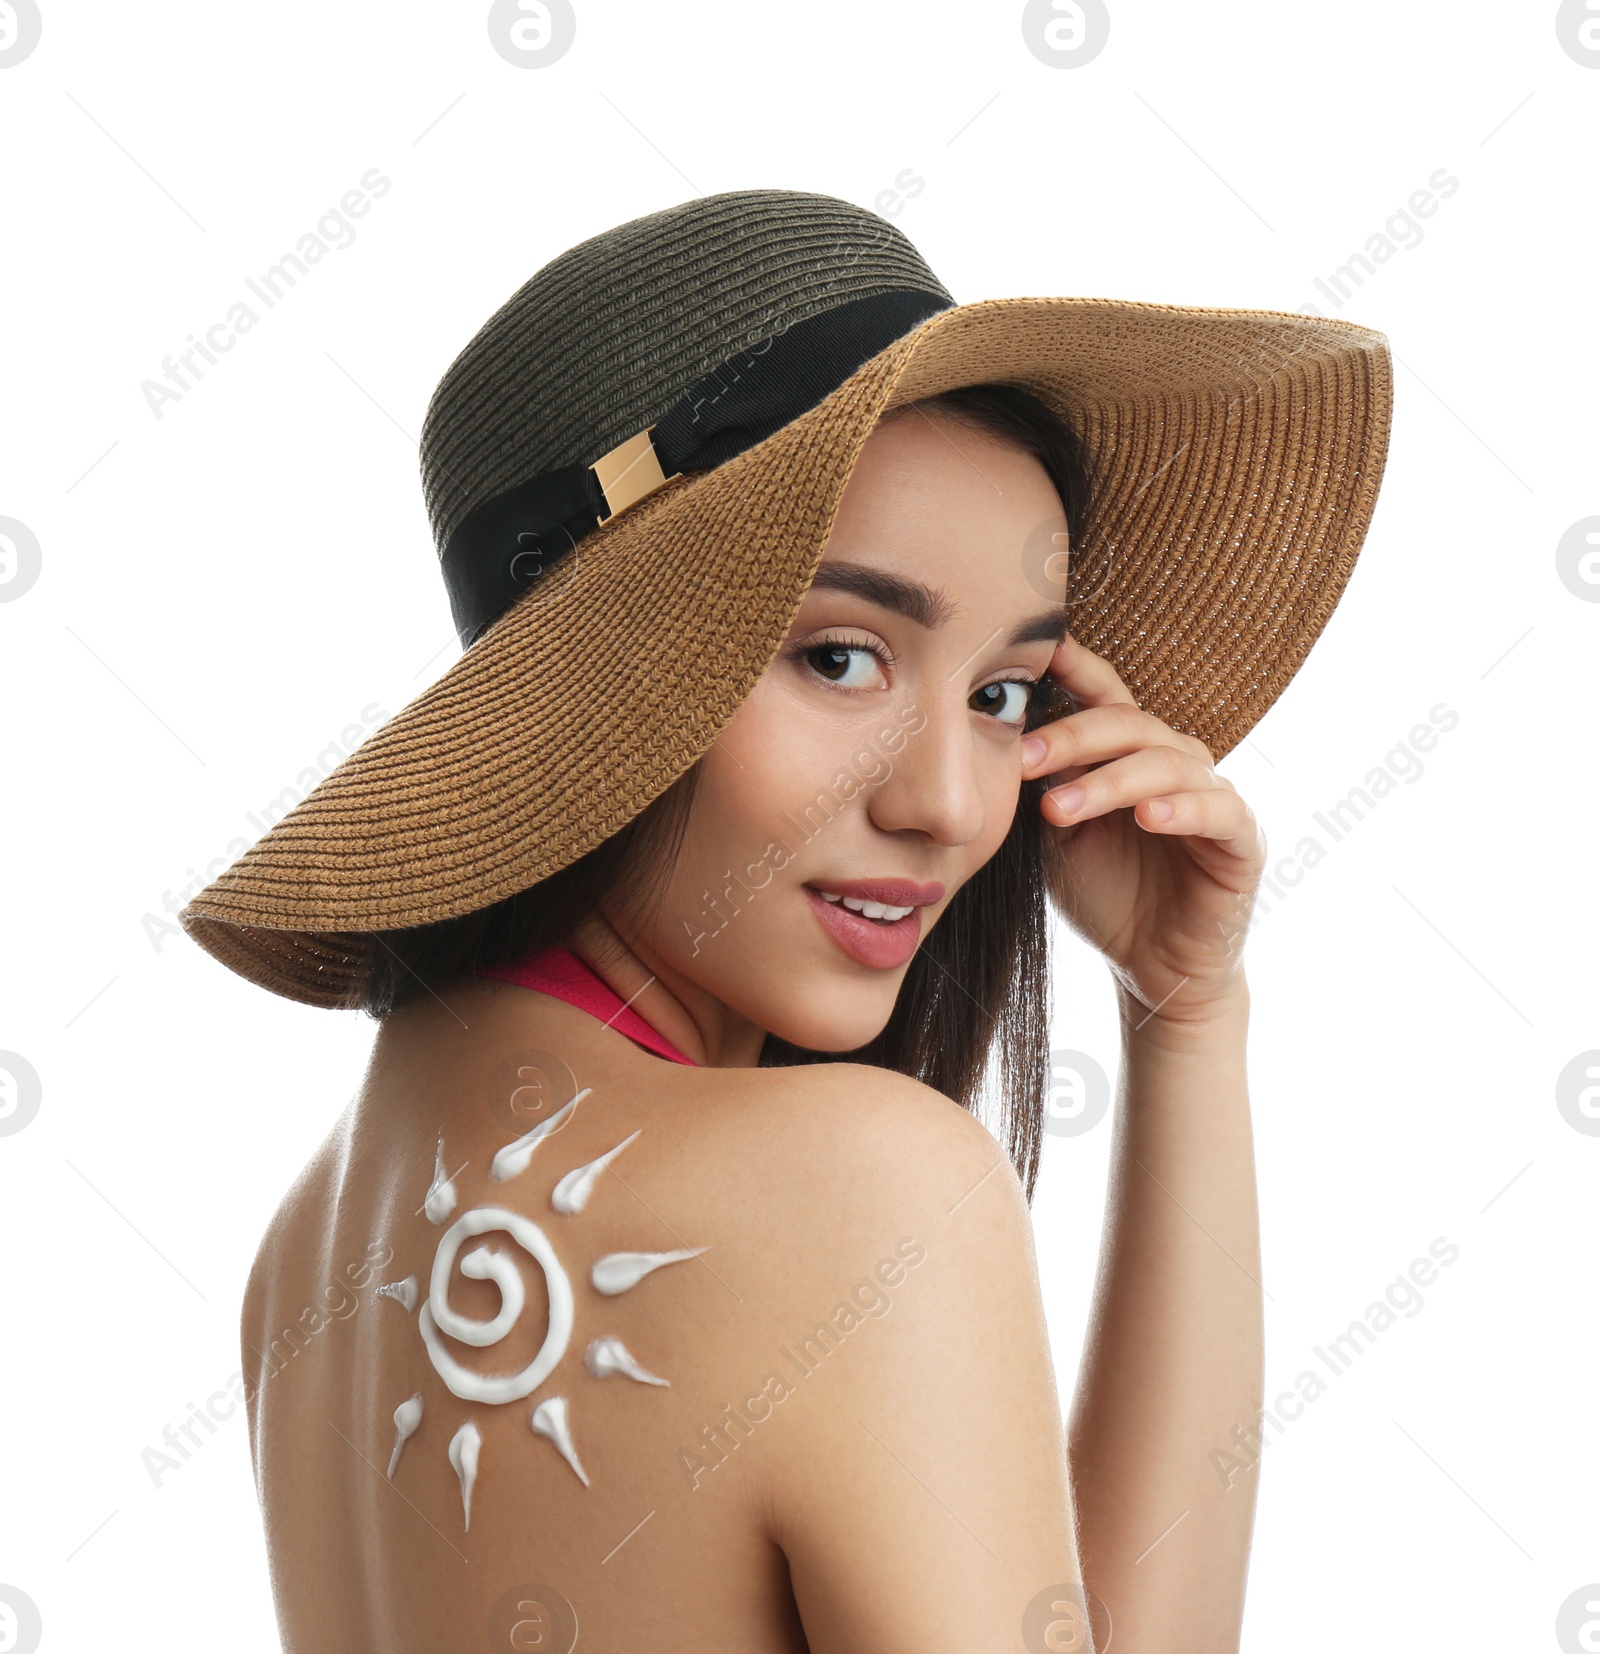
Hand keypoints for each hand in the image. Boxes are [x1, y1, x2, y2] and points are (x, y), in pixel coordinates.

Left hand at [1021, 633, 1265, 1026]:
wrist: (1151, 970)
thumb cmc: (1107, 897)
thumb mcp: (1062, 835)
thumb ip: (1049, 783)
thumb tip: (1002, 732)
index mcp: (1133, 756)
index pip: (1108, 699)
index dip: (1078, 669)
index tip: (1037, 649)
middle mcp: (1178, 764)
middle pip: (1130, 725)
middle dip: (1071, 737)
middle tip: (1021, 759)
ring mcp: (1214, 798)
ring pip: (1166, 765)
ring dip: (1108, 783)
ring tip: (1058, 808)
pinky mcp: (1242, 840)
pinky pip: (1218, 812)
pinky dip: (1182, 810)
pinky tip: (1147, 817)